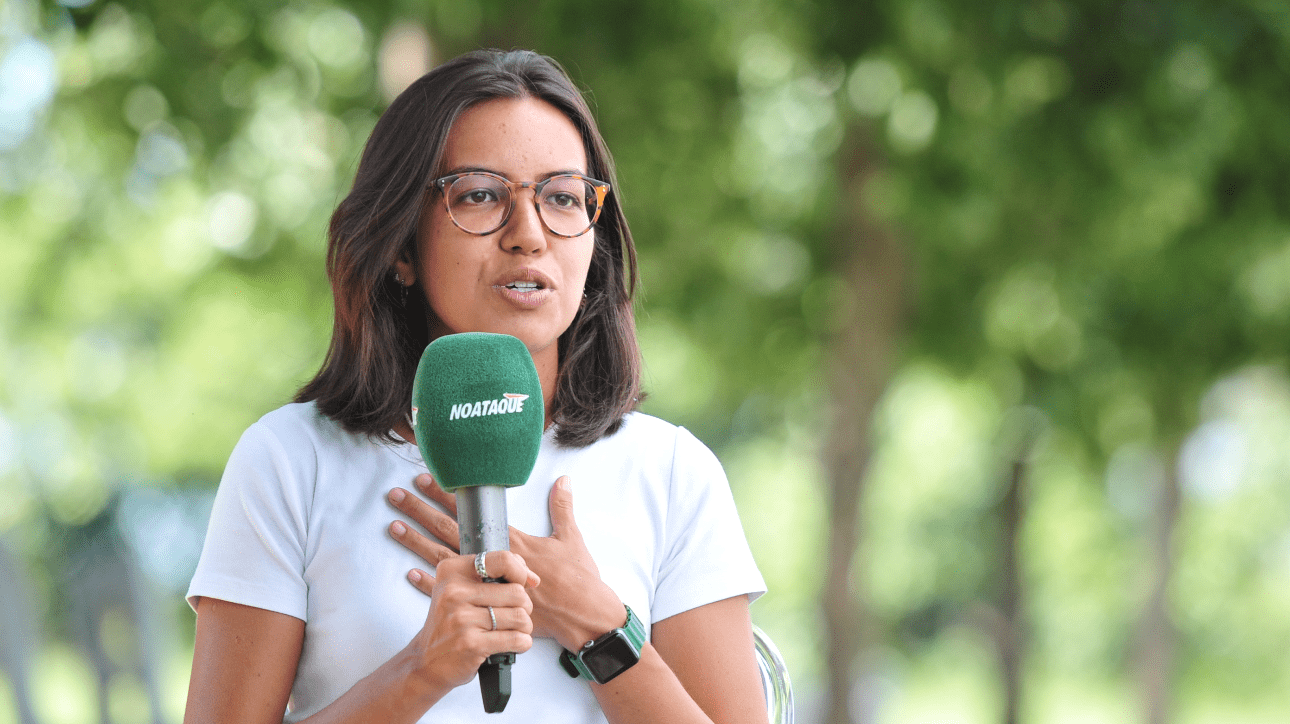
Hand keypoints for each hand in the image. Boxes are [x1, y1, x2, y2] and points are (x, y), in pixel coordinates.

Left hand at [389, 475, 626, 651]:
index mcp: (512, 541)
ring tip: (394, 526)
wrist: (582, 617)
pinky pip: (451, 592)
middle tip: (397, 495)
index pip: (473, 512)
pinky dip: (430, 583)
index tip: (427, 479)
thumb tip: (563, 481)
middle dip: (422, 510)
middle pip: (449, 530)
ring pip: (443, 558)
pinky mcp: (487, 603)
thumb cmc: (579, 580)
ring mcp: (487, 583)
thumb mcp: (572, 538)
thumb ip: (563, 508)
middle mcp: (493, 559)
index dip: (448, 495)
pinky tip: (411, 574)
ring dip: (417, 541)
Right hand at [399, 546, 537, 692]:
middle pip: (517, 592)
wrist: (426, 662)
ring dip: (525, 627)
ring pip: (520, 616)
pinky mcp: (470, 644)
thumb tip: (532, 578)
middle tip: (514, 616)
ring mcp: (461, 619)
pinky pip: (516, 639)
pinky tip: (514, 644)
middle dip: (525, 607)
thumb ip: (495, 575)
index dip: (521, 572)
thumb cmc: (452, 624)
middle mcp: (454, 592)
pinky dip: (523, 643)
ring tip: (514, 631)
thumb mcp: (461, 591)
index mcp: (452, 571)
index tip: (526, 583)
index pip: (502, 560)